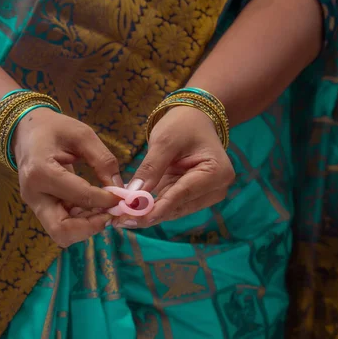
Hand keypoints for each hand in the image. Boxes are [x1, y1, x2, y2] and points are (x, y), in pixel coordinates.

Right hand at [13, 108, 122, 246]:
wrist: (25, 130)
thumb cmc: (53, 128)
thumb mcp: (82, 135)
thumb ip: (103, 161)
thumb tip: (120, 189)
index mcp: (41, 171)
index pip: (81, 196)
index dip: (106, 200)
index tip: (123, 196)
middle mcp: (34, 194)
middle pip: (62, 230)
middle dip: (92, 227)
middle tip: (112, 213)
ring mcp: (34, 204)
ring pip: (62, 233)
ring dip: (87, 227)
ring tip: (105, 210)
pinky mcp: (40, 208)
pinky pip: (62, 224)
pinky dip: (81, 222)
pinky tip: (95, 208)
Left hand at [112, 106, 234, 227]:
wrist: (194, 118)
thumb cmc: (182, 124)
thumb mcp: (164, 142)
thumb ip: (150, 169)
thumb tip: (133, 196)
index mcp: (217, 172)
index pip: (182, 194)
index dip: (157, 208)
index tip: (133, 218)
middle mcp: (216, 188)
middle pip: (178, 207)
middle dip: (149, 214)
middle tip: (120, 220)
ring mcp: (207, 194)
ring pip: (173, 210)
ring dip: (148, 214)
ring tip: (121, 217)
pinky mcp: (194, 196)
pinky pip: (171, 205)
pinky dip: (152, 208)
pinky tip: (131, 210)